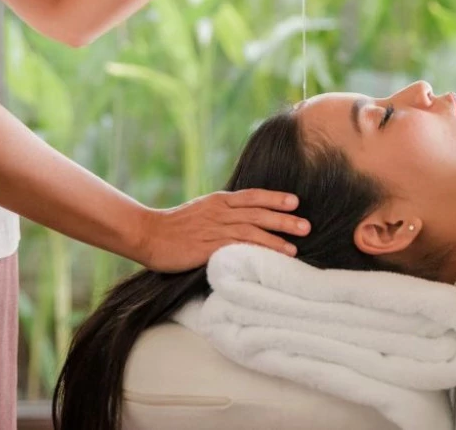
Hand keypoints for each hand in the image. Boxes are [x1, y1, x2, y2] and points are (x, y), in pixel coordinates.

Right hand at [136, 189, 311, 272]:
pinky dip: (253, 253)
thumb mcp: (204, 209)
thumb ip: (226, 211)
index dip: (275, 198)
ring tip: (294, 249)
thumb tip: (250, 217)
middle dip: (284, 220)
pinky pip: (234, 249)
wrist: (148, 234)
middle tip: (306, 227)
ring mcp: (214, 230)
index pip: (253, 196)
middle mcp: (220, 212)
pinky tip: (266, 259)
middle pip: (258, 214)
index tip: (296, 202)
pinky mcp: (206, 247)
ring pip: (250, 232)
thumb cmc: (177, 224)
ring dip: (274, 240)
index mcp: (220, 200)